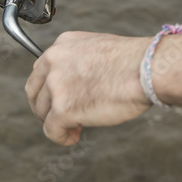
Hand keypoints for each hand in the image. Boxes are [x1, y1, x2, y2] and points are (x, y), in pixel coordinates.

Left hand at [25, 31, 151, 144]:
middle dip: (44, 106)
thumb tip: (78, 82)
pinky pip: (51, 130)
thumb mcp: (99, 48)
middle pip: (34, 91)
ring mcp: (56, 85)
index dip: (48, 88)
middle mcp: (54, 61)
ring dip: (56, 122)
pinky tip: (73, 138)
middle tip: (59, 117)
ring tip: (75, 128)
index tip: (60, 98)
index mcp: (63, 44)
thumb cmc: (134, 61)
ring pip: (42, 112)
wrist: (146, 69)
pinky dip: (61, 137)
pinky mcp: (63, 108)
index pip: (41, 70)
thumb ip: (81, 61)